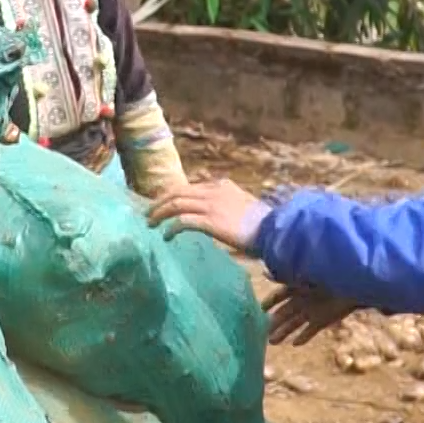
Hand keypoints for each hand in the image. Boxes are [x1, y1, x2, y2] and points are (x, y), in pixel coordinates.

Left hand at [146, 178, 272, 250]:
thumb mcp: (243, 208)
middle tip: (148, 212)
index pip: (190, 187)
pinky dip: (171, 228)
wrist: (275, 231)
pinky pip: (182, 221)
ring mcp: (211, 205)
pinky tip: (166, 236)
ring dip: (159, 213)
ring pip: (175, 204)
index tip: (163, 204)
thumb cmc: (263, 225)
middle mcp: (214, 191)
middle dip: (160, 201)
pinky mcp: (210, 221)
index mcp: (222, 186)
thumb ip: (228, 207)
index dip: (173, 195)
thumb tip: (219, 218)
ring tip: (151, 223)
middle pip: (177, 191)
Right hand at [262, 285, 362, 345]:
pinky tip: (295, 344)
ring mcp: (312, 312)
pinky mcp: (322, 321)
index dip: (269, 302)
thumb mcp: (305, 275)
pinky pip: (310, 331)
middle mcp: (302, 301)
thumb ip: (285, 276)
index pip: (278, 296)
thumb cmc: (329, 276)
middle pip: (284, 314)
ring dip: (284, 332)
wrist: (354, 285)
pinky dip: (303, 337)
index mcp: (297, 288)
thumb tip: (264, 273)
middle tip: (262, 333)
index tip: (260, 309)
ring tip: (272, 342)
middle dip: (273, 323)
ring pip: (294, 324)